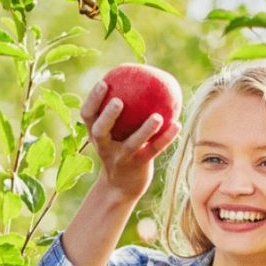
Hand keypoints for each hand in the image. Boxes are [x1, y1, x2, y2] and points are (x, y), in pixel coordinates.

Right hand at [80, 80, 180, 201]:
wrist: (121, 187)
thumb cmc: (120, 150)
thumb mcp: (114, 133)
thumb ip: (120, 112)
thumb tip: (137, 78)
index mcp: (97, 135)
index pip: (88, 116)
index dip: (93, 100)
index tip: (103, 82)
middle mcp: (105, 147)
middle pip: (100, 131)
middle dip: (108, 116)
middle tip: (119, 101)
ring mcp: (121, 159)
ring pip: (131, 144)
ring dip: (145, 130)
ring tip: (158, 116)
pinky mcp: (138, 167)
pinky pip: (153, 150)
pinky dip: (165, 138)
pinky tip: (177, 125)